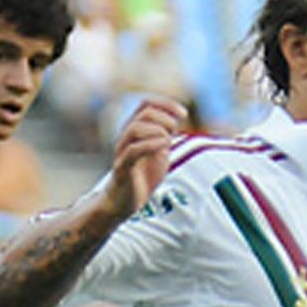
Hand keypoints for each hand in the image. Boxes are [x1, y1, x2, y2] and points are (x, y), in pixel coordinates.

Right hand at [105, 97, 186, 218]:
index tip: (184, 114)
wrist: (125, 202)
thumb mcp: (159, 152)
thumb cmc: (143, 177)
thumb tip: (175, 120)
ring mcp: (123, 151)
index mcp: (135, 130)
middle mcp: (126, 136)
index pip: (146, 104)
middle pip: (143, 113)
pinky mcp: (122, 168)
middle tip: (176, 131)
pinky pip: (132, 151)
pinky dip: (150, 145)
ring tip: (168, 141)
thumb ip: (165, 136)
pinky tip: (164, 147)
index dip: (166, 104)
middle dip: (165, 118)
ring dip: (157, 130)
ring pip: (134, 128)